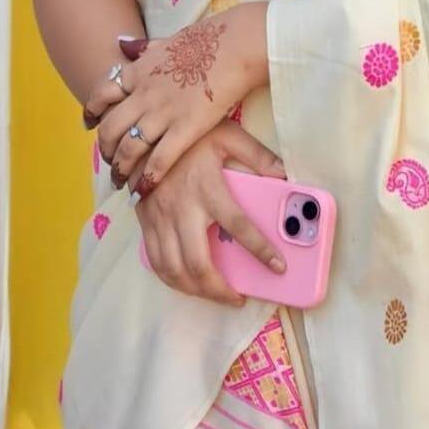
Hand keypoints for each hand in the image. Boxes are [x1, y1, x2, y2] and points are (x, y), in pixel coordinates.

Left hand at [83, 2, 268, 190]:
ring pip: (128, 148)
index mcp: (138, 72)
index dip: (92, 112)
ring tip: (121, 181)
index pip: (102, 95)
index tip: (90, 125)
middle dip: (105, 148)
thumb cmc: (207, 39)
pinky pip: (158, 160)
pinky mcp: (184, 129)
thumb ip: (143, 47)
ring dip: (121, 169)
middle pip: (110, 127)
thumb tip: (122, 44)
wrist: (235, 45)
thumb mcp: (166, 39)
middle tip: (109, 160)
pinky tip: (143, 191)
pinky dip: (147, 179)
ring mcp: (162, 113)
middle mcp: (143, 94)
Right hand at [131, 118, 286, 306]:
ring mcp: (160, 217)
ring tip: (215, 294)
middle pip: (198, 263)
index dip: (260, 250)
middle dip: (219, 290)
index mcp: (208, 186)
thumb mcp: (228, 135)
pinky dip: (171, 279)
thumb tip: (284, 175)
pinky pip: (155, 261)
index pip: (238, 225)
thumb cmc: (191, 134)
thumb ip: (258, 155)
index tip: (278, 266)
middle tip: (237, 297)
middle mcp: (182, 207)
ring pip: (173, 269)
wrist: (145, 130)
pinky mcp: (145, 221)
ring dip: (195, 290)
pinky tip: (186, 281)